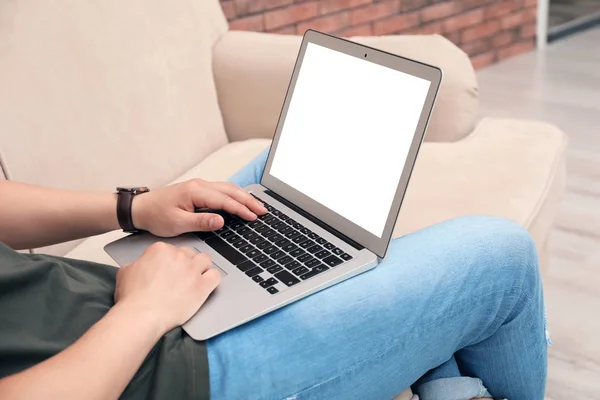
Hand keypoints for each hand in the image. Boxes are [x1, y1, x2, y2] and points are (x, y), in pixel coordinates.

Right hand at [114, 242, 219, 333]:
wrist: (142, 315)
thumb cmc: (132, 297)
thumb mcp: (126, 272)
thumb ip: (137, 263)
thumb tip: (141, 265)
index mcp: (160, 250)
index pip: (172, 250)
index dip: (170, 261)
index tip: (169, 271)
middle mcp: (178, 256)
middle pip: (189, 253)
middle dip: (186, 264)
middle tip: (180, 277)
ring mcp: (192, 269)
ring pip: (205, 260)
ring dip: (202, 268)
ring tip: (196, 279)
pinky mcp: (203, 285)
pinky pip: (215, 275)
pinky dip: (212, 279)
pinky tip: (206, 285)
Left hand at [131, 179, 266, 236]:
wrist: (140, 208)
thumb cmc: (156, 216)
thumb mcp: (177, 224)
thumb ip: (201, 222)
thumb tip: (221, 221)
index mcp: (195, 192)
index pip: (225, 201)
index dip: (241, 209)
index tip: (254, 216)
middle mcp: (200, 185)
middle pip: (231, 191)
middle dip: (249, 201)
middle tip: (263, 210)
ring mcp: (199, 186)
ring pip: (228, 188)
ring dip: (244, 197)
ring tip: (257, 206)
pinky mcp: (198, 190)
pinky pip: (221, 190)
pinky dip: (235, 195)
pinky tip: (241, 200)